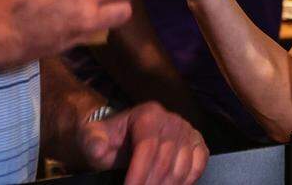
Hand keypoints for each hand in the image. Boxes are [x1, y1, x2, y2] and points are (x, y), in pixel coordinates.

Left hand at [77, 102, 207, 184]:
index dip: (139, 173)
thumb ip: (93, 140)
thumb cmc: (111, 139)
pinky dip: (186, 182)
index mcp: (149, 114)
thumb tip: (99, 148)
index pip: (147, 147)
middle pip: (165, 160)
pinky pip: (198, 166)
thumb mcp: (94, 136)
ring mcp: (187, 131)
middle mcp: (172, 120)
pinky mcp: (198, 144)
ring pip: (182, 167)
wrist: (126, 135)